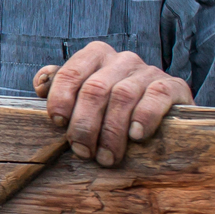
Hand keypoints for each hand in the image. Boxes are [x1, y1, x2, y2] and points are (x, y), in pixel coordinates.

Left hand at [32, 42, 191, 167]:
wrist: (166, 114)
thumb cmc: (114, 108)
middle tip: (84, 152)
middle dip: (85, 125)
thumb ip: (61, 89)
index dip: (61, 99)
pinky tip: (136, 136)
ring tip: (107, 158)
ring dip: (111, 132)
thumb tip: (40, 85)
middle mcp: (121, 59)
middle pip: (94, 89)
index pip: (70, 72)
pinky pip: (156, 96)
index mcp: (95, 56)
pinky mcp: (174, 86)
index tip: (59, 124)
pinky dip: (144, 117)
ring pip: (122, 96)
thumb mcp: (85, 97)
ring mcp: (148, 71)